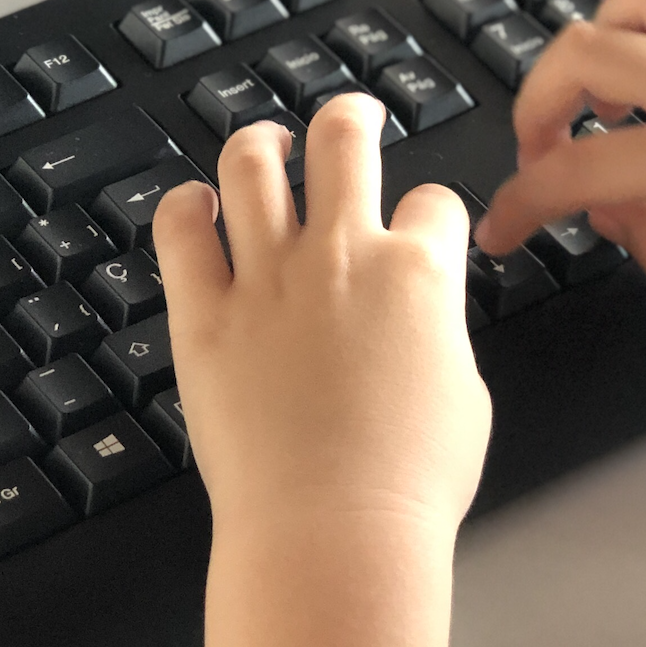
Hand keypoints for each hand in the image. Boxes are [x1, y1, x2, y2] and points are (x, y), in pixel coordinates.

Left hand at [154, 94, 489, 542]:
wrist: (334, 530)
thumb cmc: (407, 483)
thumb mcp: (464, 396)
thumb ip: (439, 335)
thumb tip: (423, 323)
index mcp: (419, 272)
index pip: (433, 203)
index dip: (431, 212)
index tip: (422, 227)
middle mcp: (342, 255)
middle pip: (345, 141)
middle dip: (351, 116)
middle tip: (352, 116)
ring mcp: (268, 280)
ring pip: (253, 165)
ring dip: (262, 143)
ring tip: (267, 145)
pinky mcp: (205, 317)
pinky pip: (182, 233)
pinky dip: (185, 207)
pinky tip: (195, 205)